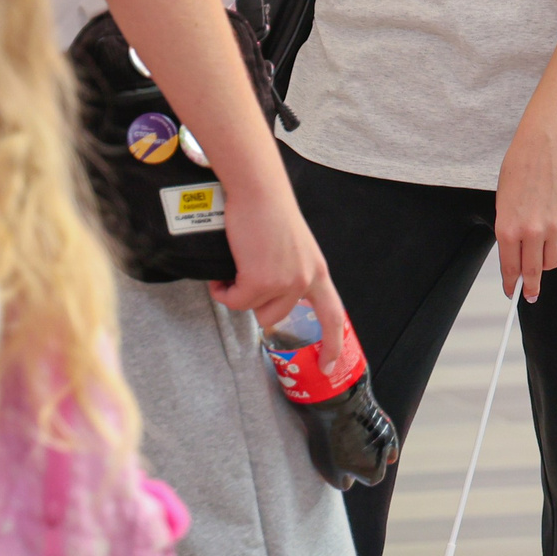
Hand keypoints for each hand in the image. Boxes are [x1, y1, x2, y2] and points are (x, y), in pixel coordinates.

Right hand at [213, 181, 351, 367]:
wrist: (258, 190)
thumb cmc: (268, 211)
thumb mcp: (291, 246)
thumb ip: (289, 271)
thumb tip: (269, 294)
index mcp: (317, 271)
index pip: (333, 315)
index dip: (332, 343)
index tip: (328, 365)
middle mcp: (306, 279)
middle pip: (275, 317)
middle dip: (254, 304)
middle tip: (243, 279)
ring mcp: (285, 282)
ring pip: (252, 310)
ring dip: (237, 294)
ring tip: (233, 269)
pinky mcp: (261, 281)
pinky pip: (234, 301)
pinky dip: (223, 290)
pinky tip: (223, 272)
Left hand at [495, 124, 556, 301]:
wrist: (543, 148)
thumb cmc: (519, 171)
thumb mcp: (503, 204)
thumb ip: (509, 232)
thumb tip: (516, 257)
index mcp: (507, 228)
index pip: (510, 268)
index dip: (512, 284)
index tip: (513, 292)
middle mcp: (530, 232)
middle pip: (533, 272)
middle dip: (531, 287)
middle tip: (531, 293)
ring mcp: (554, 227)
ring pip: (554, 261)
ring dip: (548, 261)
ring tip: (544, 249)